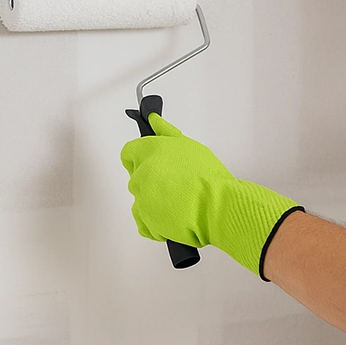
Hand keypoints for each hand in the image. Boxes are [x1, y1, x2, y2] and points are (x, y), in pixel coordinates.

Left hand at [120, 113, 301, 278]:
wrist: (216, 206)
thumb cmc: (208, 177)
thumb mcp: (190, 146)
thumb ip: (166, 132)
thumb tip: (154, 121)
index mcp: (149, 151)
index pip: (129, 153)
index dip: (138, 158)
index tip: (148, 162)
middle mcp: (141, 174)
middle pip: (136, 177)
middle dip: (151, 181)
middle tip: (174, 184)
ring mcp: (142, 199)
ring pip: (141, 201)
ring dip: (154, 203)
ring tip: (178, 202)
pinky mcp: (146, 221)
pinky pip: (144, 223)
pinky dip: (156, 224)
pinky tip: (173, 216)